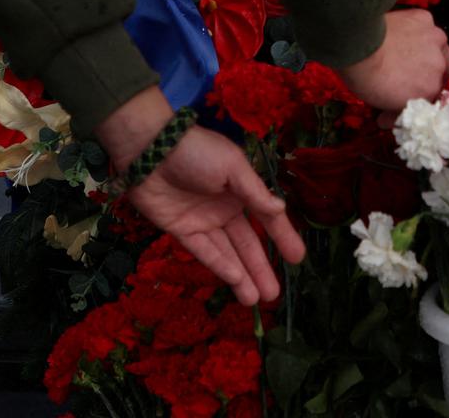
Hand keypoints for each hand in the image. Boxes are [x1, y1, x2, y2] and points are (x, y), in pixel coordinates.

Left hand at [95, 90, 304, 304]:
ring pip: (227, 253)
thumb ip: (255, 192)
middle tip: (274, 295)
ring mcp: (203, 221)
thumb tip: (281, 210)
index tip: (298, 259)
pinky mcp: (182, 231)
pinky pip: (204, 251)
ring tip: (256, 300)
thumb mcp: (233, 167)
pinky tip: (235, 279)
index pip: (267, 218)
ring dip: (242, 275)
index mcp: (241, 189)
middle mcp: (225, 209)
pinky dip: (220, 265)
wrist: (151, 149)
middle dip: (260, 268)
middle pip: (247, 243)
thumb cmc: (197, 152)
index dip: (283, 238)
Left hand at [337, 9, 448, 114]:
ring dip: (426, 51)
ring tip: (404, 50)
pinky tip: (400, 33)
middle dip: (427, 74)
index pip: (432, 96)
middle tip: (407, 73)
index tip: (404, 96)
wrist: (358, 46)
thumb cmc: (367, 79)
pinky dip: (416, 31)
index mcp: (431, 90)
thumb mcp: (383, 104)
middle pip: (439, 71)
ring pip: (437, 47)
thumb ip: (395, 111)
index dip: (419, 97)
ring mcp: (435, 39)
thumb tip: (387, 120)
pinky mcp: (424, 19)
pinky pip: (425, 27)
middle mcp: (440, 64)